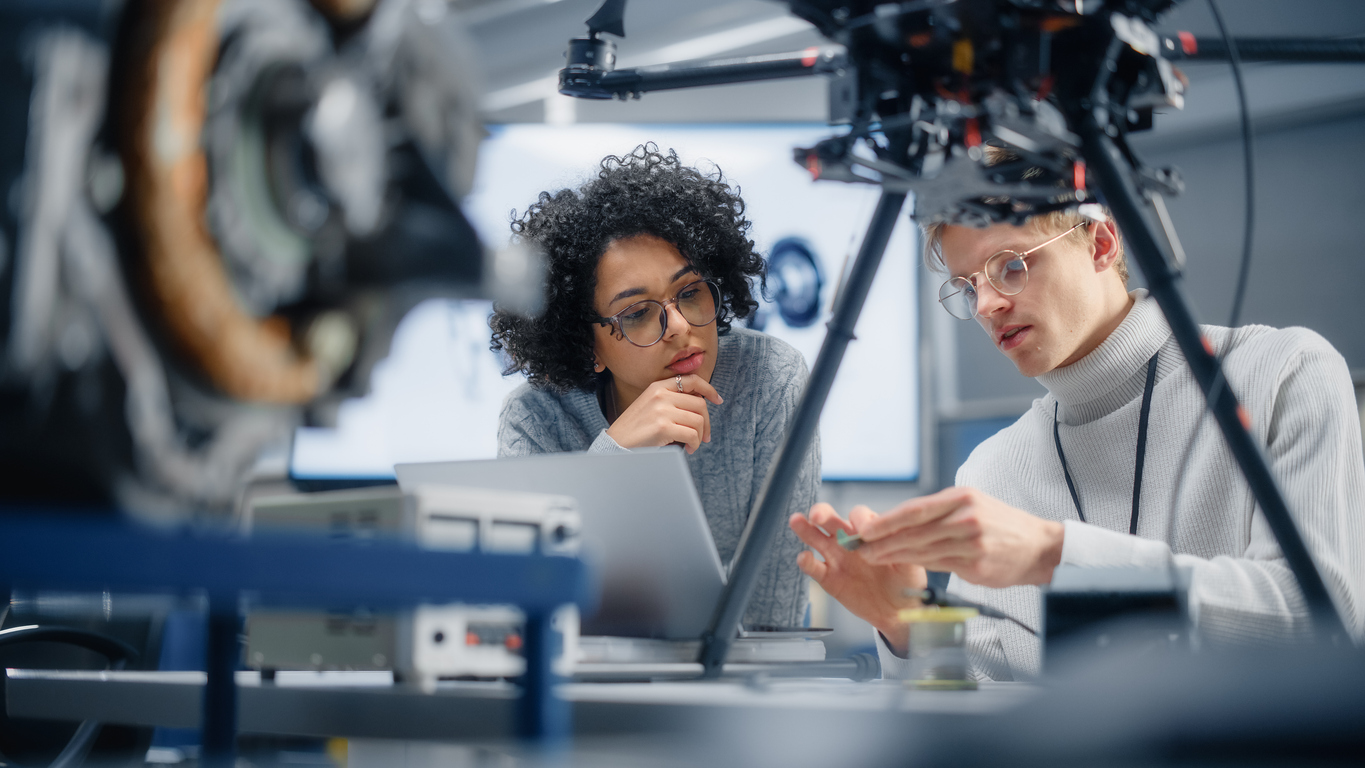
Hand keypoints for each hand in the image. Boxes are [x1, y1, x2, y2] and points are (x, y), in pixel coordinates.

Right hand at [606, 374, 722, 453]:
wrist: (616, 443)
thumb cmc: (635, 428)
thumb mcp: (650, 404)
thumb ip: (670, 399)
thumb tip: (700, 404)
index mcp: (658, 386)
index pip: (692, 380)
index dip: (709, 389)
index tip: (717, 400)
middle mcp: (661, 394)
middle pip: (699, 404)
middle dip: (707, 422)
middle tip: (705, 435)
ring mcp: (662, 410)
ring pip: (698, 420)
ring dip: (700, 436)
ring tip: (693, 444)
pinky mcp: (663, 427)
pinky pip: (692, 434)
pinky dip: (695, 444)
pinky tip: (689, 449)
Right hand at [789, 503, 925, 654]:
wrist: (899, 611)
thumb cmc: (906, 581)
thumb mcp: (910, 562)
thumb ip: (900, 547)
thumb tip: (894, 534)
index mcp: (869, 531)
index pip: (859, 515)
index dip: (860, 520)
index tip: (864, 531)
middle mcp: (849, 540)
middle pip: (832, 519)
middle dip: (823, 513)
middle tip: (817, 515)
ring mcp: (837, 558)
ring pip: (816, 538)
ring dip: (805, 529)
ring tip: (796, 521)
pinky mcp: (829, 578)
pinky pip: (814, 568)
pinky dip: (806, 562)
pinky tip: (803, 557)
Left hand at [855, 486, 1064, 588]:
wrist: (1038, 546)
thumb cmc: (1000, 524)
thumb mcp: (972, 504)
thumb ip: (939, 512)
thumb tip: (899, 521)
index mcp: (961, 498)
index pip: (915, 509)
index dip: (887, 520)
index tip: (866, 528)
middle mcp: (966, 517)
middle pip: (915, 530)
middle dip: (883, 540)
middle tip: (860, 547)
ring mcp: (971, 542)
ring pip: (923, 550)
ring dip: (894, 555)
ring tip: (872, 557)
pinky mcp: (976, 564)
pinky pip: (939, 565)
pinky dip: (917, 565)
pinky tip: (901, 565)